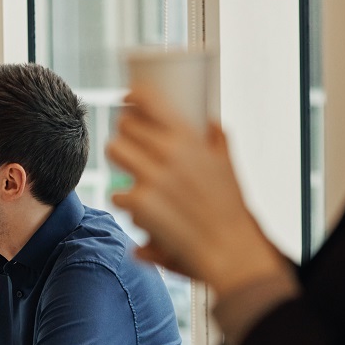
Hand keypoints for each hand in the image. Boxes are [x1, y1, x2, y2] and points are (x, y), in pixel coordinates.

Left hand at [104, 85, 288, 294]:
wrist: (228, 248)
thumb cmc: (230, 208)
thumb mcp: (228, 167)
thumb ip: (219, 140)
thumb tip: (211, 121)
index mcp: (189, 139)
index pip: (149, 101)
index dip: (133, 96)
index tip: (126, 98)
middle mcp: (168, 152)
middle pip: (124, 127)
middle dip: (126, 135)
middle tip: (131, 147)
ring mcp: (151, 177)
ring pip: (114, 152)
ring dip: (119, 162)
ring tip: (130, 173)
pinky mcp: (139, 202)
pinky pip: (117, 193)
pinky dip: (125, 201)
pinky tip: (139, 208)